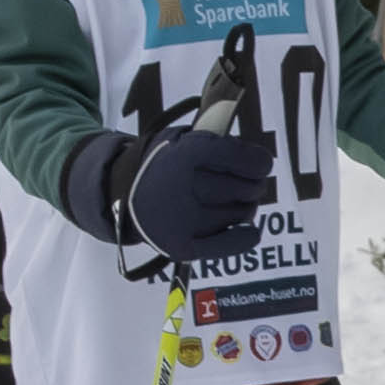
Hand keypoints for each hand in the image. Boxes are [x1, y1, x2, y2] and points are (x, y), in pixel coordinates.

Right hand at [99, 121, 276, 269]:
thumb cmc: (164, 163)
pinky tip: (250, 231)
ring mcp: (181, 220)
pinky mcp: (181, 246)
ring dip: (246, 207)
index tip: (263, 164)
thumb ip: (216, 143)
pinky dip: (245, 238)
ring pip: (240, 214)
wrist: (121, 192)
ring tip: (236, 201)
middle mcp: (181, 188)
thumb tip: (258, 161)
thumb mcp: (181, 139)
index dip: (256, 161)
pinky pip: (227, 245)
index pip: (233, 156)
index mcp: (181, 156)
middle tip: (252, 183)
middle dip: (255, 185)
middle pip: (243, 188)